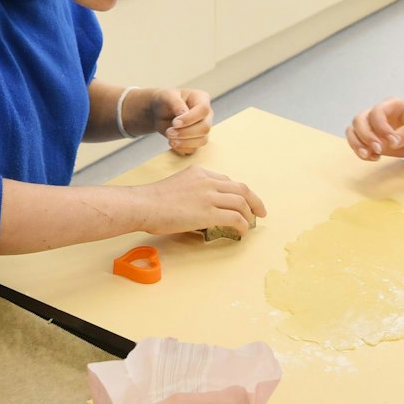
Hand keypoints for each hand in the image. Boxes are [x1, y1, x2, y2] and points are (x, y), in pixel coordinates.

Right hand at [134, 166, 266, 234]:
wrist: (144, 205)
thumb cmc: (152, 199)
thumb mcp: (177, 184)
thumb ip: (192, 190)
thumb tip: (198, 207)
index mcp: (200, 172)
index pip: (226, 180)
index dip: (238, 192)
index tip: (242, 200)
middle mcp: (208, 181)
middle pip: (241, 188)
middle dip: (254, 201)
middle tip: (260, 211)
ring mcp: (209, 196)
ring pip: (241, 202)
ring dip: (249, 214)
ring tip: (251, 223)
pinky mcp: (209, 213)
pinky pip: (234, 218)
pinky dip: (242, 224)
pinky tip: (242, 231)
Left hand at [147, 88, 213, 154]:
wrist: (159, 112)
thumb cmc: (165, 101)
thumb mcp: (167, 96)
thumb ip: (176, 103)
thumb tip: (184, 113)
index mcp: (201, 99)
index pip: (203, 110)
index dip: (190, 118)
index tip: (175, 123)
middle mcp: (206, 114)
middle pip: (205, 127)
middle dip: (185, 132)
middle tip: (169, 132)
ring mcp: (203, 128)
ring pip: (202, 140)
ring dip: (184, 142)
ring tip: (170, 138)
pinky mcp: (197, 140)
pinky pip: (194, 149)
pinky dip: (182, 148)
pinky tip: (173, 142)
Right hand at [346, 99, 403, 160]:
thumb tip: (392, 143)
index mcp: (392, 105)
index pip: (376, 113)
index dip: (381, 128)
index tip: (393, 142)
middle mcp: (379, 113)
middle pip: (359, 120)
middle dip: (366, 136)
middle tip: (379, 150)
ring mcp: (374, 126)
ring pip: (353, 131)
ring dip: (357, 144)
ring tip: (370, 156)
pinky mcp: (373, 139)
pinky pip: (357, 142)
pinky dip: (360, 151)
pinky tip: (374, 158)